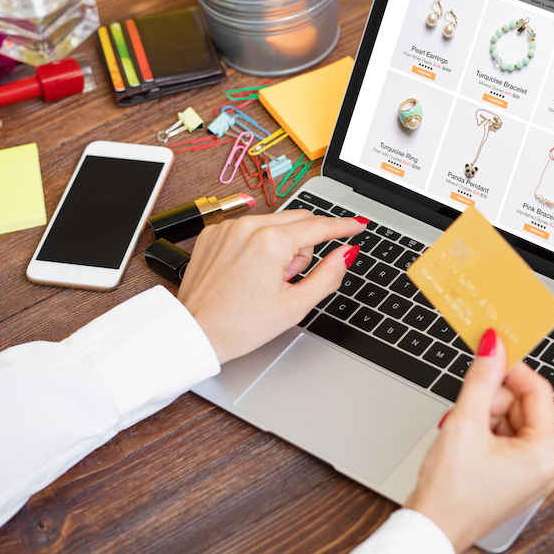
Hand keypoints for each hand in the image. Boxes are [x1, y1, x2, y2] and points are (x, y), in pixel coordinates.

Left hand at [178, 210, 365, 363]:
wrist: (196, 332)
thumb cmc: (240, 325)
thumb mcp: (296, 305)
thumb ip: (328, 275)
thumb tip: (346, 253)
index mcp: (271, 242)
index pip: (320, 226)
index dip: (344, 226)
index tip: (358, 224)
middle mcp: (249, 226)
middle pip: (299, 221)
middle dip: (304, 246)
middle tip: (291, 279)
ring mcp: (228, 228)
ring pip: (274, 223)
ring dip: (280, 245)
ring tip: (265, 279)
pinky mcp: (214, 233)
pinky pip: (249, 228)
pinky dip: (256, 244)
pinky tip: (247, 272)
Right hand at [404, 330, 553, 553]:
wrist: (431, 530)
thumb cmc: (450, 492)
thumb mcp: (465, 422)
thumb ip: (482, 378)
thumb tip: (494, 346)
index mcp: (548, 453)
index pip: (537, 390)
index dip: (510, 369)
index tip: (489, 354)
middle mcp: (549, 464)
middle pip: (523, 404)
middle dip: (491, 402)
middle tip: (466, 414)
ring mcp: (535, 472)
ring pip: (512, 418)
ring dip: (484, 418)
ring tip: (462, 436)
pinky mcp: (519, 476)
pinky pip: (507, 437)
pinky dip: (484, 433)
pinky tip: (466, 445)